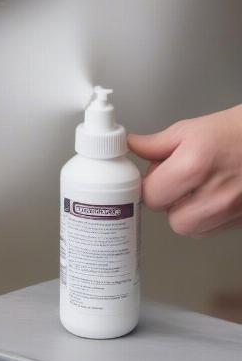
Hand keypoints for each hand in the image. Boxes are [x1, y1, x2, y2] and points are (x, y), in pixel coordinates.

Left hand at [128, 105, 241, 237]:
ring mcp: (232, 211)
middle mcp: (215, 194)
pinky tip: (210, 196)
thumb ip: (154, 144)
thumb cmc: (235, 131)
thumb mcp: (189, 130)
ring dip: (186, 213)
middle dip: (168, 203)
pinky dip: (206, 218)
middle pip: (173, 221)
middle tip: (174, 183)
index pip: (151, 196)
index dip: (148, 186)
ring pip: (193, 230)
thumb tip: (130, 146)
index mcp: (194, 167)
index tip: (151, 178)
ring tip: (194, 189)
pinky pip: (212, 230)